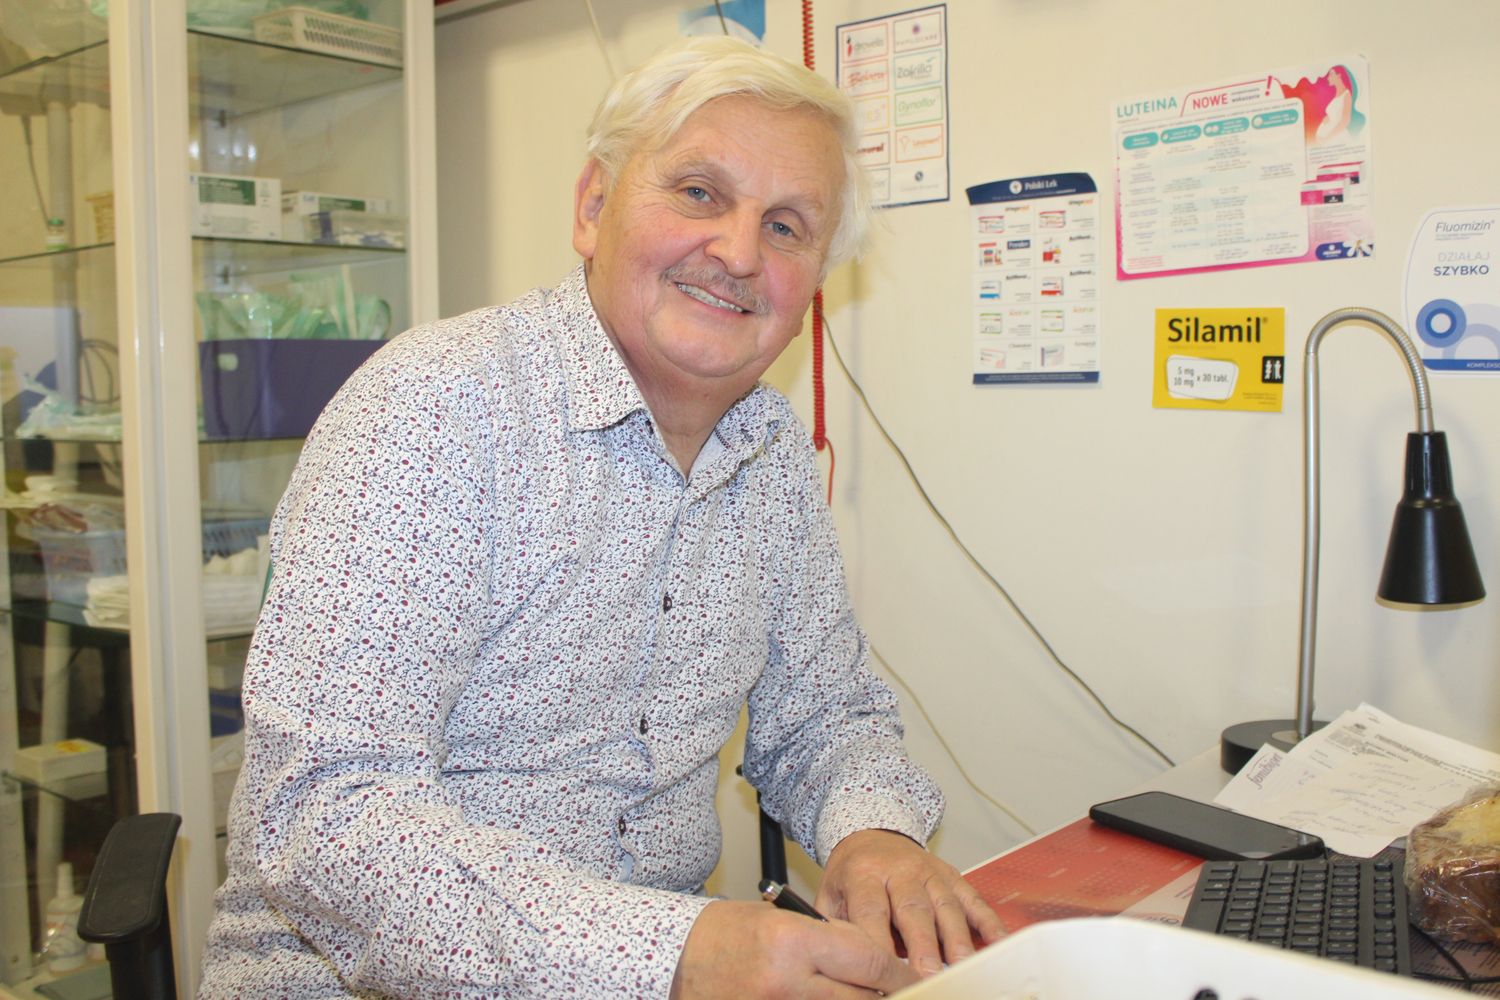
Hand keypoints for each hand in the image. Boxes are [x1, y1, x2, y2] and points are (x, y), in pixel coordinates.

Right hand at [670, 899, 916, 998]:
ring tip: (866, 992)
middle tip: (901, 990)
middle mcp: (789, 982)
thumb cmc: (725, 933)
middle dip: (886, 995)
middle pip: (863, 998)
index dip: (899, 972)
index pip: (869, 961)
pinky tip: (835, 998)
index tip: (912, 975)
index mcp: (793, 943)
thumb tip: (872, 960)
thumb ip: (827, 940)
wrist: (675, 959)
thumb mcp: (782, 920)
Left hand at [816, 829, 1006, 977]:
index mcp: (863, 875)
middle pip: (913, 909)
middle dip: (923, 946)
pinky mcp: (952, 876)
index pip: (870, 911)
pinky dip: (988, 922)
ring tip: (962, 968)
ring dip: (956, 939)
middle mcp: (899, 871)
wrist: (871, 832)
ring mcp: (929, 872)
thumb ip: (834, 926)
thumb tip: (836, 962)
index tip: (881, 973)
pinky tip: (998, 942)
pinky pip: (973, 899)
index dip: (878, 943)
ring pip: (946, 906)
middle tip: (929, 976)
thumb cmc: (852, 873)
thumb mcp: (830, 894)